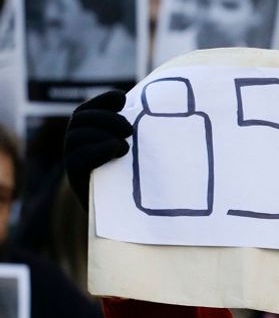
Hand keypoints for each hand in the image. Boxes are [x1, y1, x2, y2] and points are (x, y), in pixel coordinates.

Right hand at [64, 90, 132, 208]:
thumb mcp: (141, 153)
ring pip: (75, 136)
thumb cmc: (143, 181)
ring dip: (101, 133)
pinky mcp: (78, 181)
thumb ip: (139, 134)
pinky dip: (97, 150)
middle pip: (80, 119)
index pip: (87, 110)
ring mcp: (75, 164)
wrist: (133, 218)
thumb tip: (164, 106)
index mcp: (90, 137)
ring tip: (125, 145)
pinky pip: (77, 159)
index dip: (101, 101)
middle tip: (129, 129)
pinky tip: (116, 150)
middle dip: (105, 118)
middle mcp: (77, 148)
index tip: (122, 98)